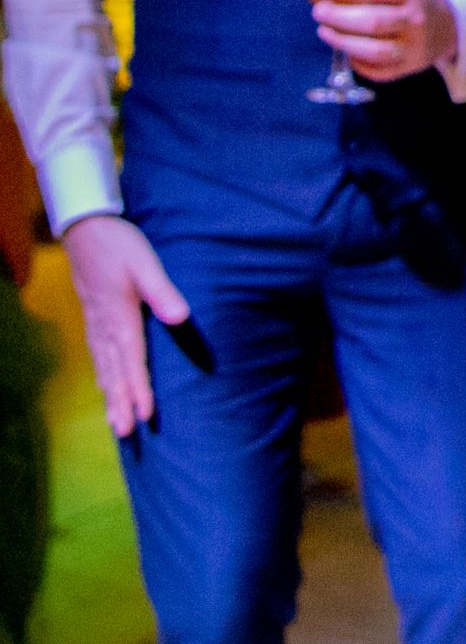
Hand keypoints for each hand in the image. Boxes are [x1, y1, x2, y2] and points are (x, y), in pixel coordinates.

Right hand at [62, 215, 189, 437]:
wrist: (86, 230)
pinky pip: (98, 358)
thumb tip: (180, 318)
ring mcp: (96, 325)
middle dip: (121, 403)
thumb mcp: (146, 263)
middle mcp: (104, 327)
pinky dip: (103, 378)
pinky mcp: (94, 320)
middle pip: (114, 372)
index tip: (146, 415)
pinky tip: (105, 388)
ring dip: (111, 396)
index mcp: (119, 317)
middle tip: (127, 434)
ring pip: (104, 369)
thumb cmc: (120, 246)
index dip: (139, 389)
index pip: (132, 361)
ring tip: (116, 425)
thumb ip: (163, 292)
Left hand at [313, 0, 457, 81]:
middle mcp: (415, 23)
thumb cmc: (415, 4)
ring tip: (324, 31)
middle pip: (373, 22)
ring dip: (343, 41)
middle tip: (319, 11)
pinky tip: (346, 50)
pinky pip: (377, 71)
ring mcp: (413, 49)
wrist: (449, 29)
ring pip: (374, 51)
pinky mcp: (407, 69)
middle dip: (339, 17)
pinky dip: (356, 62)